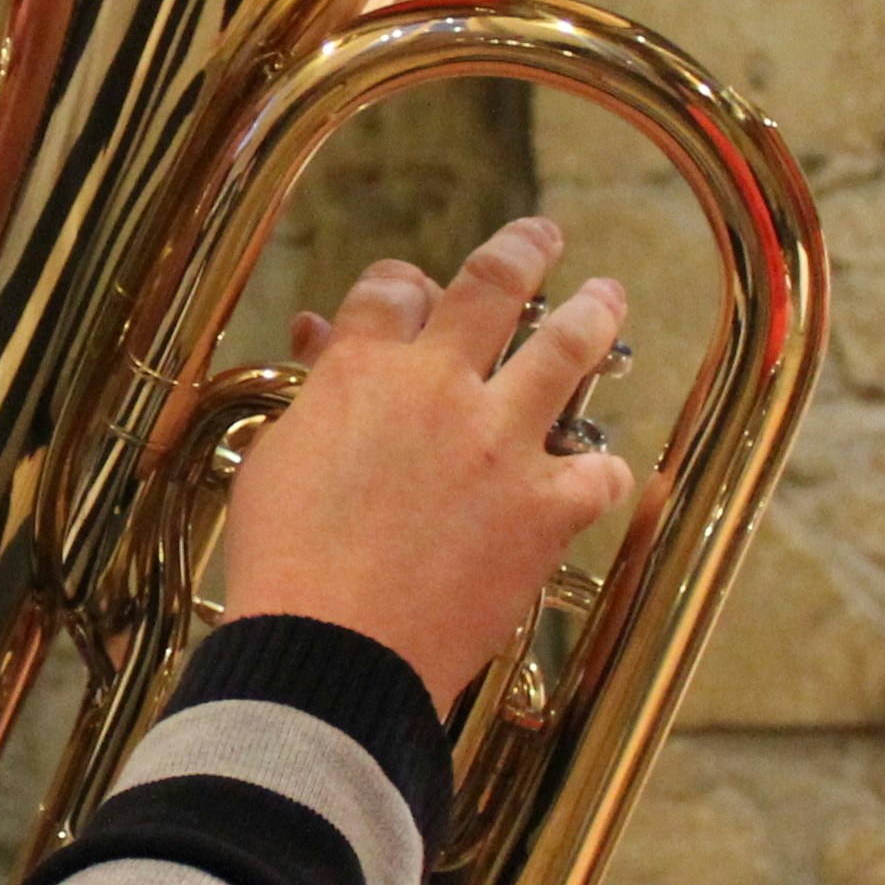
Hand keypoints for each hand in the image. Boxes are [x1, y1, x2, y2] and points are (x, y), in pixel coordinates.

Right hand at [217, 219, 637, 718]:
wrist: (332, 650)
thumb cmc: (285, 563)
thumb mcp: (277, 459)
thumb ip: (313, 393)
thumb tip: (318, 338)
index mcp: (365, 370)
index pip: (395, 289)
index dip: (405, 281)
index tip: (415, 286)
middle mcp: (442, 388)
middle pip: (495, 287)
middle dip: (524, 249)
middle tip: (542, 235)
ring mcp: (502, 444)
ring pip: (567, 351)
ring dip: (592, 313)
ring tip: (607, 295)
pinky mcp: (544, 508)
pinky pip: (598, 471)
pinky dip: (603, 468)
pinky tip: (604, 469)